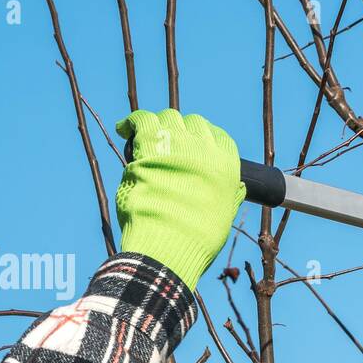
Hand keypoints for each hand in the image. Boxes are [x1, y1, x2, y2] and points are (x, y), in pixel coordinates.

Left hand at [115, 108, 245, 292]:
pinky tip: (125, 128)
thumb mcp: (224, 216)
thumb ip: (229, 196)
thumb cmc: (196, 238)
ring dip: (158, 125)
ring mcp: (176, 144)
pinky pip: (141, 121)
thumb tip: (237, 188)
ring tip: (148, 136)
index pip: (218, 137)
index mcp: (226, 166)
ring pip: (168, 118)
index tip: (193, 146)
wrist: (169, 244)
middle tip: (168, 144)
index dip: (204, 139)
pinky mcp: (149, 145)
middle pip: (193, 123)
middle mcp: (204, 149)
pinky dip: (133, 123)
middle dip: (181, 130)